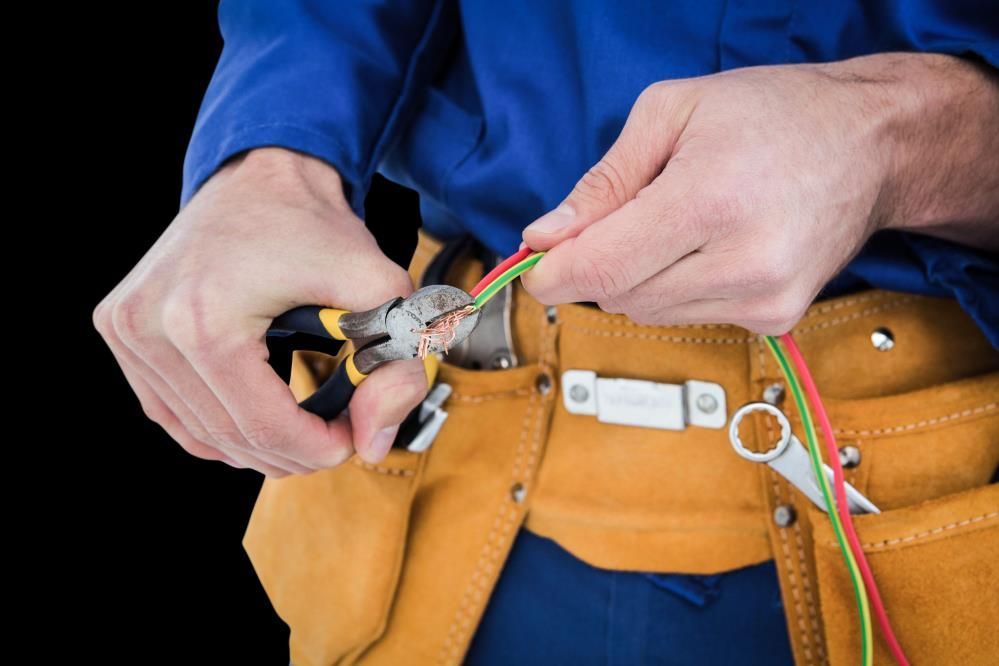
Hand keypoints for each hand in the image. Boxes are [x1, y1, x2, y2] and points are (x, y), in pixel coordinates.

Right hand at [94, 148, 427, 474]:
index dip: (319, 447)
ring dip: (256, 444)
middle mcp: (149, 326)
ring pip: (197, 433)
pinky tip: (255, 418)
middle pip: (229, 437)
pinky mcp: (120, 328)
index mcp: (203, 319)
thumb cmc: (313, 224)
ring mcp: (126, 328)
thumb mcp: (376, 285)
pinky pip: (169, 410)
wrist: (260, 173)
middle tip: (335, 432)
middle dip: (293, 450)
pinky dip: (216, 425)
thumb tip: (375, 441)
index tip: (353, 437)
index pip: (264, 427)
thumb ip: (395, 364)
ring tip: (302, 426)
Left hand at [522, 54, 998, 332]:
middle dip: (600, 263)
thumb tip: (546, 238)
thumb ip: (601, 183)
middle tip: (624, 217)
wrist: (872, 144)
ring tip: (680, 222)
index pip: (602, 269)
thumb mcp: (671, 113)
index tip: (537, 265)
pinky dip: (677, 288)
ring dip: (640, 276)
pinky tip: (710, 246)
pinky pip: (687, 317)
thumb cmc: (775, 115)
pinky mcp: (776, 318)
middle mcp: (742, 261)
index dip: (554, 274)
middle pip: (618, 296)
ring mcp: (765, 298)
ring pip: (647, 313)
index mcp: (709, 200)